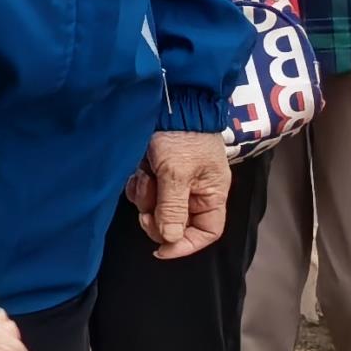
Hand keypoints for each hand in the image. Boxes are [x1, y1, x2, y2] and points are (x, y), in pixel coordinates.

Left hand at [128, 129, 230, 261]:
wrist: (168, 102)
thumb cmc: (182, 135)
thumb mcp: (176, 173)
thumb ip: (173, 208)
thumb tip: (170, 239)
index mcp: (212, 194)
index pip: (207, 233)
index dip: (186, 245)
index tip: (161, 248)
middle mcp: (196, 192)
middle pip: (176, 225)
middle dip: (158, 219)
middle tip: (145, 211)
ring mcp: (175, 183)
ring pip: (156, 210)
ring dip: (146, 198)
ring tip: (145, 176)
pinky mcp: (157, 174)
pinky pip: (145, 194)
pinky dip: (138, 186)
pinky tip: (139, 171)